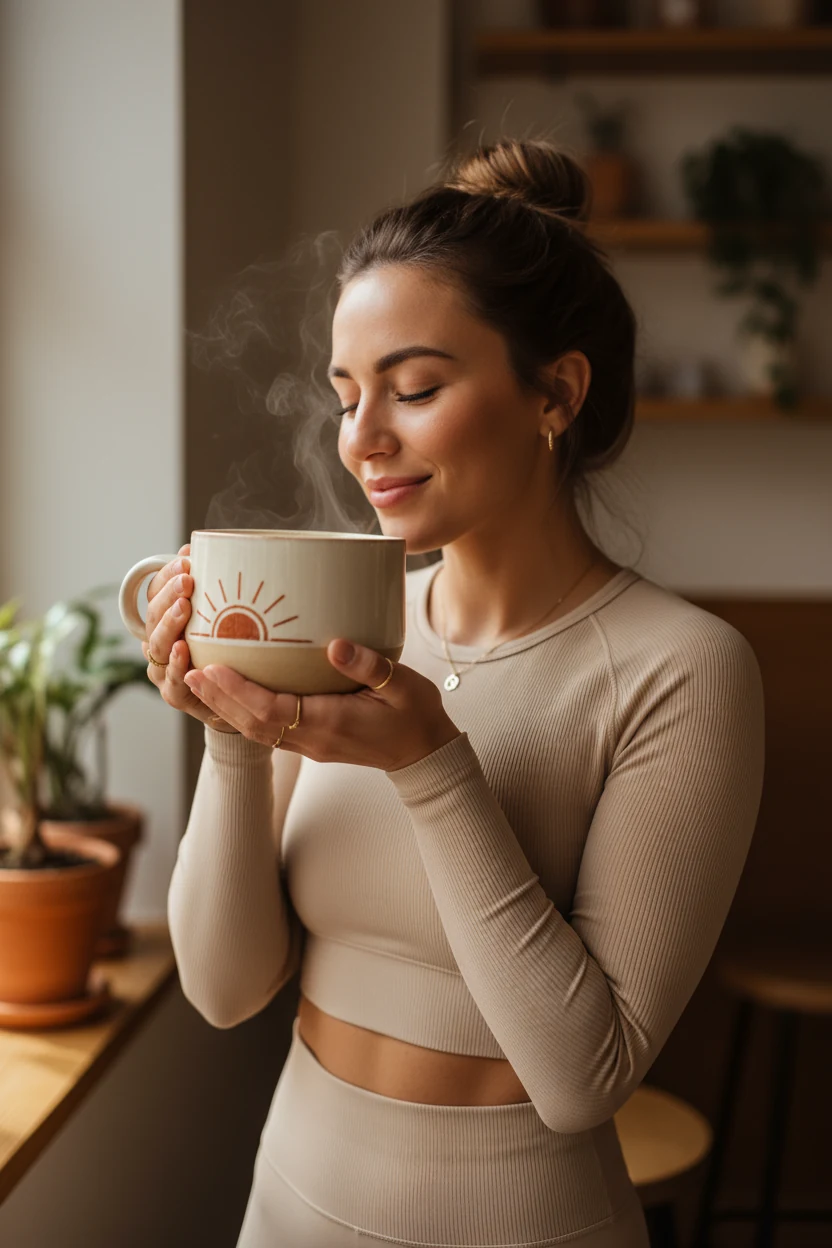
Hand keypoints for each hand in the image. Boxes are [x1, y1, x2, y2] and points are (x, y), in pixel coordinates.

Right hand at [142, 542, 235, 732]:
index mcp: (165, 620)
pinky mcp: (174, 694)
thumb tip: (219, 550)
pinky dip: (176, 664)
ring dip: (170, 623)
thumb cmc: (227, 653)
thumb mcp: (224, 619)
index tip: (187, 559)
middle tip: (188, 580)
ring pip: (158, 644)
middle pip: (153, 614)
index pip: (156, 592)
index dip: (167, 575)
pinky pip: (172, 679)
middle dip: (169, 594)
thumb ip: (217, 591)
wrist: (233, 701)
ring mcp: (162, 669)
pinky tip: (182, 649)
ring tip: (183, 606)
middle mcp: (159, 642)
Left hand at [182, 638, 461, 770]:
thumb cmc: (416, 716)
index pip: (272, 710)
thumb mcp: (403, 685)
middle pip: (252, 724)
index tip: (213, 667)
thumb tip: (335, 645)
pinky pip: (266, 731)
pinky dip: (242, 713)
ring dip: (224, 708)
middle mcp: (313, 739)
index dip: (238, 690)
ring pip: (254, 730)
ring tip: (198, 680)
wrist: (425, 753)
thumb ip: (370, 665)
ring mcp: (309, 745)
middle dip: (218, 699)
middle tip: (189, 671)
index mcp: (331, 724)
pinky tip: (229, 693)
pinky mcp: (311, 742)